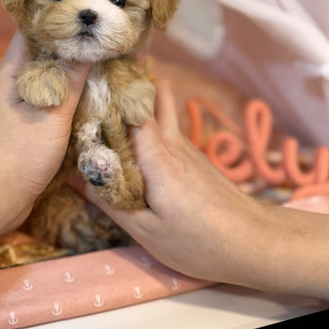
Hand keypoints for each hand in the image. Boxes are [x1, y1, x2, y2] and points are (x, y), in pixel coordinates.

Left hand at [0, 31, 89, 298]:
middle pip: (40, 53)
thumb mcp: (52, 115)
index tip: (85, 9)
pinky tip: (87, 93)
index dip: (56, 17)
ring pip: (44, 76)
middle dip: (69, 43)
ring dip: (68, 70)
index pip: (31, 30)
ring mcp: (12, 104)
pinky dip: (64, 93)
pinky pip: (44, 98)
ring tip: (101, 58)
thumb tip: (90, 44)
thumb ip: (71, 80)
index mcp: (8, 72)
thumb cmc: (18, 155)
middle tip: (101, 34)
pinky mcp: (19, 124)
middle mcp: (7, 83)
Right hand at [70, 80, 262, 282]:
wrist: (255, 242)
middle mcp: (172, 142)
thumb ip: (109, 201)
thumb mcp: (146, 231)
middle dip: (125, 86)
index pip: (130, 107)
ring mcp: (186, 146)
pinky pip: (166, 127)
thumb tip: (73, 177)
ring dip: (139, 101)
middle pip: (150, 95)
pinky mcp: (193, 156)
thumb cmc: (199, 242)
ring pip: (161, 108)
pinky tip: (133, 136)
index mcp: (156, 156)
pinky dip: (149, 122)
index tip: (84, 87)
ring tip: (110, 104)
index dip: (109, 93)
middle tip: (96, 87)